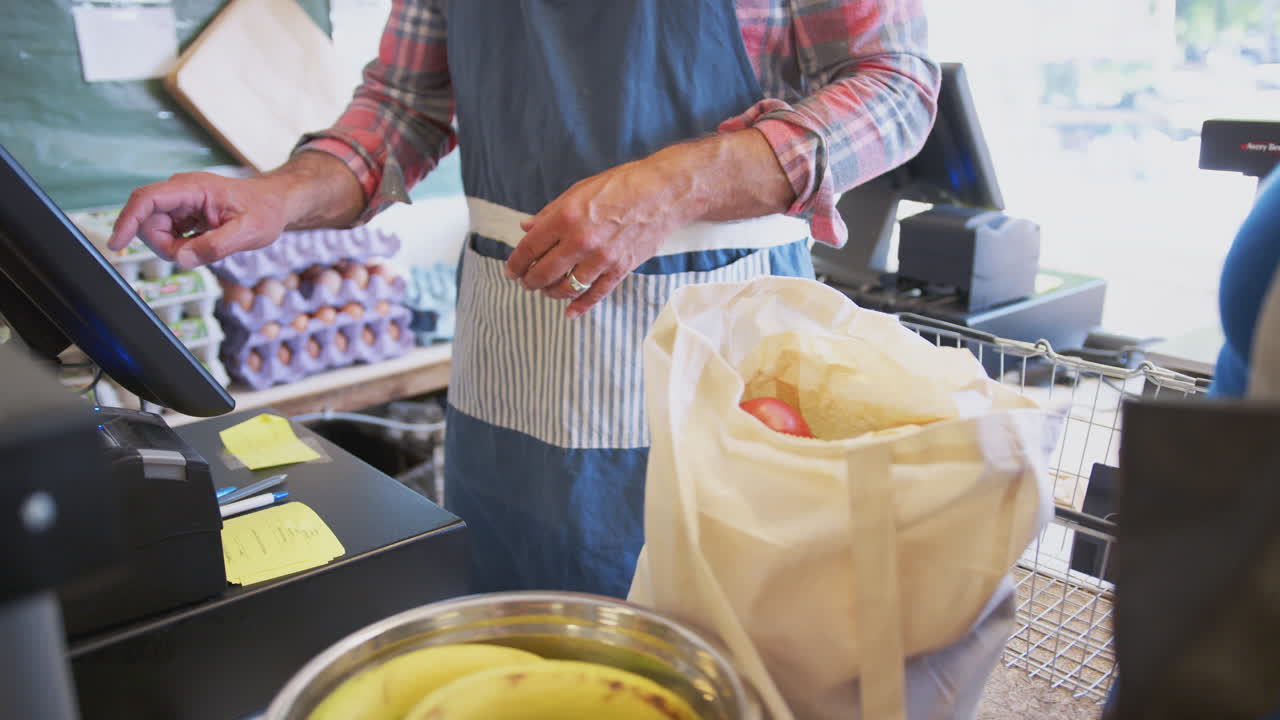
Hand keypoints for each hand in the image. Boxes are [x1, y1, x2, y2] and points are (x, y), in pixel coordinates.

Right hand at [108, 151, 363, 268]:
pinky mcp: (183, 214)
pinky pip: (168, 234)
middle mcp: (181, 192)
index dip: (127, 221)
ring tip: (210, 245)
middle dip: (164, 245)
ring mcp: (180, 203)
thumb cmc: (266, 212)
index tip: (116, 245)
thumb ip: (215, 246)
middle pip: (148, 221)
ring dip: (174, 247)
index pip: (147, 199)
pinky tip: (204, 243)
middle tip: (198, 254)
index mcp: (193, 188)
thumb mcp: (248, 232)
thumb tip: (181, 259)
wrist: (277, 203)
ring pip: (156, 231)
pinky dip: (181, 246)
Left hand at [505, 154, 692, 318]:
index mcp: (565, 218)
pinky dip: (580, 306)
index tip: (511, 271)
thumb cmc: (620, 185)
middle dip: (530, 281)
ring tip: (546, 290)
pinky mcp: (620, 269)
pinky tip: (570, 312)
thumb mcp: (578, 191)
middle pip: (543, 273)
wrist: (662, 193)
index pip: (529, 248)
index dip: (515, 263)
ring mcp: (601, 258)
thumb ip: (550, 213)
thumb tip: (526, 227)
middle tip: (526, 282)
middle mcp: (580, 241)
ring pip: (566, 288)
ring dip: (551, 293)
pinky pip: (595, 294)